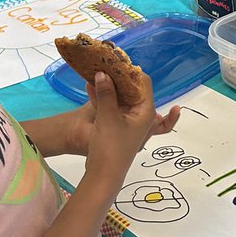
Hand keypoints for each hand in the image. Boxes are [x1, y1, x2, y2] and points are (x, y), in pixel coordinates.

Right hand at [84, 72, 178, 195]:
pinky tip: (89, 88)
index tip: (117, 63)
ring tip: (98, 73)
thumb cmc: (110, 146)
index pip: (144, 84)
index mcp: (146, 112)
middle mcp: (141, 116)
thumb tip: (103, 73)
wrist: (102, 174)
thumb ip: (106, 93)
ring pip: (123, 98)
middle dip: (122, 79)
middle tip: (108, 65)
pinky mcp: (118, 127)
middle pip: (135, 90)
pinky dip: (104, 98)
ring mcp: (129, 122)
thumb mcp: (108, 117)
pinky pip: (113, 107)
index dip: (131, 72)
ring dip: (110, 88)